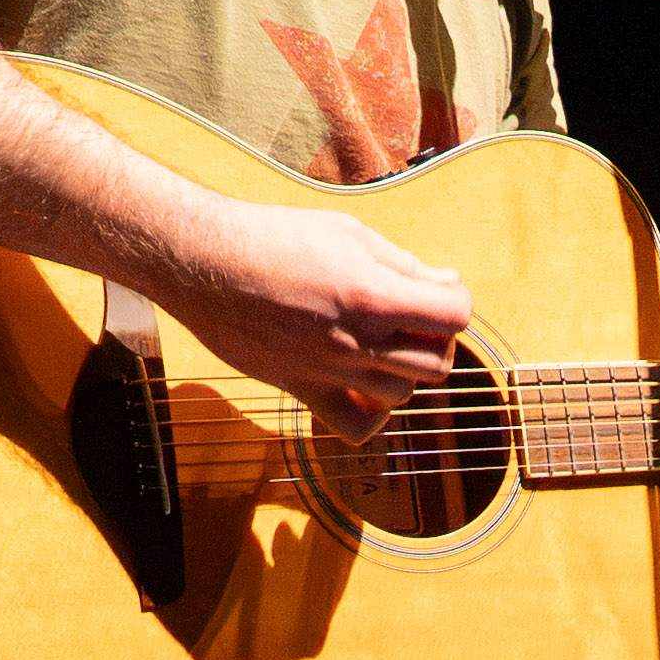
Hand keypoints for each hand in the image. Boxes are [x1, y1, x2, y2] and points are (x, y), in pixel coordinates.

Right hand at [164, 200, 472, 421]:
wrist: (204, 263)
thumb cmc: (273, 236)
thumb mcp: (346, 232)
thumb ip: (402, 263)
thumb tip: (445, 282)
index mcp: (371, 292)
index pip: (454, 315)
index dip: (455, 300)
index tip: (439, 290)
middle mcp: (356, 340)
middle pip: (436, 362)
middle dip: (435, 338)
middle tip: (414, 316)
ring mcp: (330, 371)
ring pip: (403, 394)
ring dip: (405, 370)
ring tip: (384, 343)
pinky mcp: (302, 389)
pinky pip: (357, 427)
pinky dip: (372, 414)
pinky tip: (363, 385)